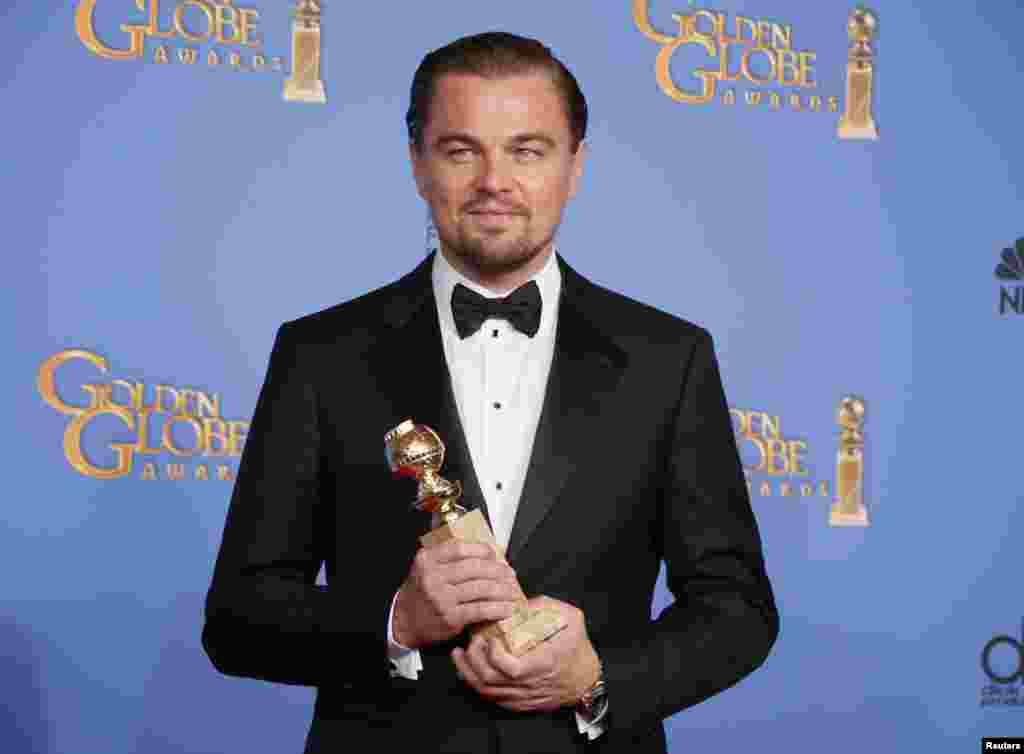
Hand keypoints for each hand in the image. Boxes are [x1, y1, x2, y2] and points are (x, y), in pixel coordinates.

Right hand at [393, 541, 525, 648]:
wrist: (404, 621)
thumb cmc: (421, 592)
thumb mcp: (427, 567)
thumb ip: (448, 558)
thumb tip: (485, 551)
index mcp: (427, 560)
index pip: (460, 549)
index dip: (482, 550)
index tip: (495, 554)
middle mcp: (433, 577)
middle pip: (475, 568)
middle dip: (498, 570)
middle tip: (510, 573)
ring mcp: (441, 598)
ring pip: (481, 588)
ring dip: (502, 589)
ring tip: (512, 590)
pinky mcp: (450, 617)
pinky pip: (480, 609)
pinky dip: (497, 608)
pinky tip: (507, 607)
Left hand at [451, 595, 600, 712]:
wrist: (586, 680)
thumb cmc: (578, 648)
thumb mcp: (572, 619)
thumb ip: (546, 606)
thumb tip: (519, 600)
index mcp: (543, 664)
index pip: (510, 668)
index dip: (493, 655)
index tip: (490, 638)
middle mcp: (530, 685)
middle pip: (490, 681)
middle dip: (473, 660)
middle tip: (470, 641)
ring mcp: (522, 697)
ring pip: (486, 692)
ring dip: (468, 672)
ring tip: (460, 653)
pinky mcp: (518, 704)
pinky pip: (491, 698)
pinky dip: (476, 683)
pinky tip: (468, 668)